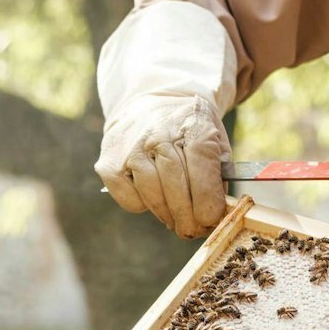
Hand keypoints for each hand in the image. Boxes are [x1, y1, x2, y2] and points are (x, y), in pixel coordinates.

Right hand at [95, 88, 230, 237]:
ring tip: (176, 218)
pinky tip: (151, 195)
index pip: (201, 170)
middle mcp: (158, 135)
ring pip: (152, 197)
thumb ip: (219, 176)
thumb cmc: (189, 129)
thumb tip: (216, 216)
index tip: (211, 219)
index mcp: (192, 126)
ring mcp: (131, 149)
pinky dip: (142, 206)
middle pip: (176, 189)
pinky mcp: (109, 164)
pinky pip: (130, 200)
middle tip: (193, 230)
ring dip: (167, 215)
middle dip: (188, 218)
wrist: (152, 99)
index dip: (207, 201)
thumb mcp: (214, 140)